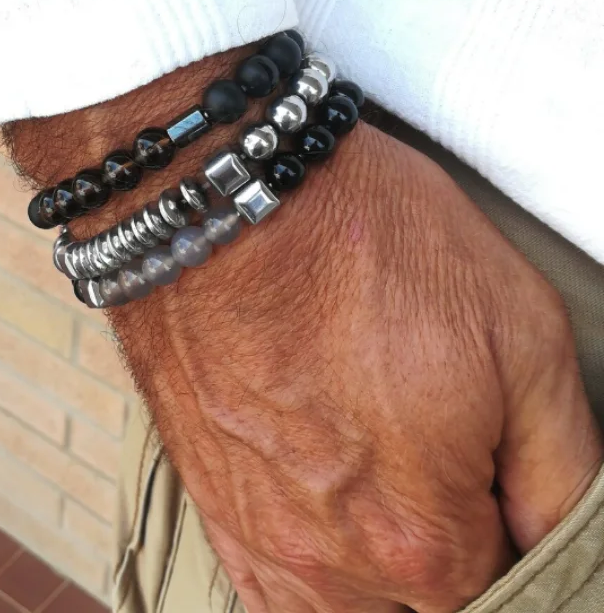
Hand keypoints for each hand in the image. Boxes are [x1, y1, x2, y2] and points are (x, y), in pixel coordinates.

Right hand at [4, 53, 601, 612]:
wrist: (226, 204)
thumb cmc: (361, 246)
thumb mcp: (520, 332)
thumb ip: (564, 467)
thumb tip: (562, 535)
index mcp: (423, 535)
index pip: (506, 596)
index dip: (519, 544)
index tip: (502, 493)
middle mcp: (333, 559)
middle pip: (419, 608)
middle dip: (449, 559)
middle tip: (442, 476)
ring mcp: (259, 534)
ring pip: (343, 611)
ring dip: (377, 580)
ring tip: (381, 494)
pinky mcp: (211, 500)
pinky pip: (268, 592)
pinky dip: (311, 576)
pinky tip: (323, 526)